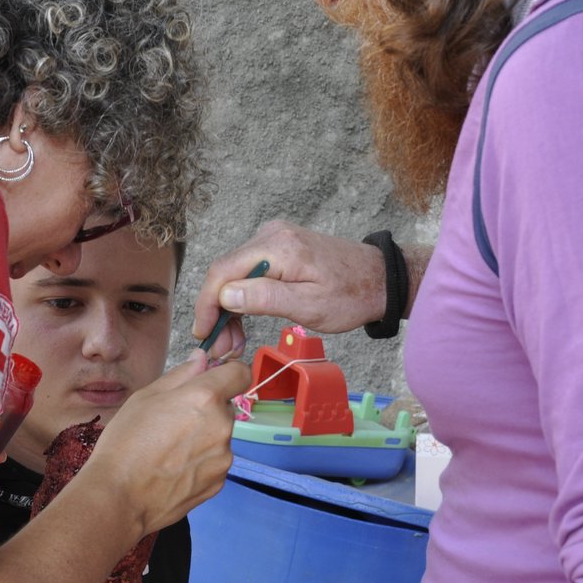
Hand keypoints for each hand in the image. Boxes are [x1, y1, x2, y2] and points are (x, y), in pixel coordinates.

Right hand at [77, 351, 249, 536]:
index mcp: (205, 398)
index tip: (212, 381)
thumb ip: (180, 375)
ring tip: (170, 451)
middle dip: (207, 409)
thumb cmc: (126, 442)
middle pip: (226, 407)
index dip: (227, 373)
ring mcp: (223, 457)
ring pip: (220, 436)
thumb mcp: (145, 397)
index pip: (240, 373)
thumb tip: (202, 359)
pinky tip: (174, 469)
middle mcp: (222, 425)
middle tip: (173, 422)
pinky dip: (201, 462)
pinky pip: (215, 462)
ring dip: (204, 437)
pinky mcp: (219, 482)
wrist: (120, 497)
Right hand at [192, 220, 387, 338]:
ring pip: (234, 273)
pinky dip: (242, 297)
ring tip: (234, 341)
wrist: (379, 279)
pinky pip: (248, 271)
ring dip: (228, 307)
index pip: (222, 272)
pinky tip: (244, 321)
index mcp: (277, 247)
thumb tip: (224, 295)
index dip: (206, 305)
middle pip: (224, 272)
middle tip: (221, 347)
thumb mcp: (308, 306)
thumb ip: (264, 298)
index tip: (203, 335)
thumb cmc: (350, 296)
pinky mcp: (279, 247)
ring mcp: (274, 238)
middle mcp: (270, 235)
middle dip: (216, 312)